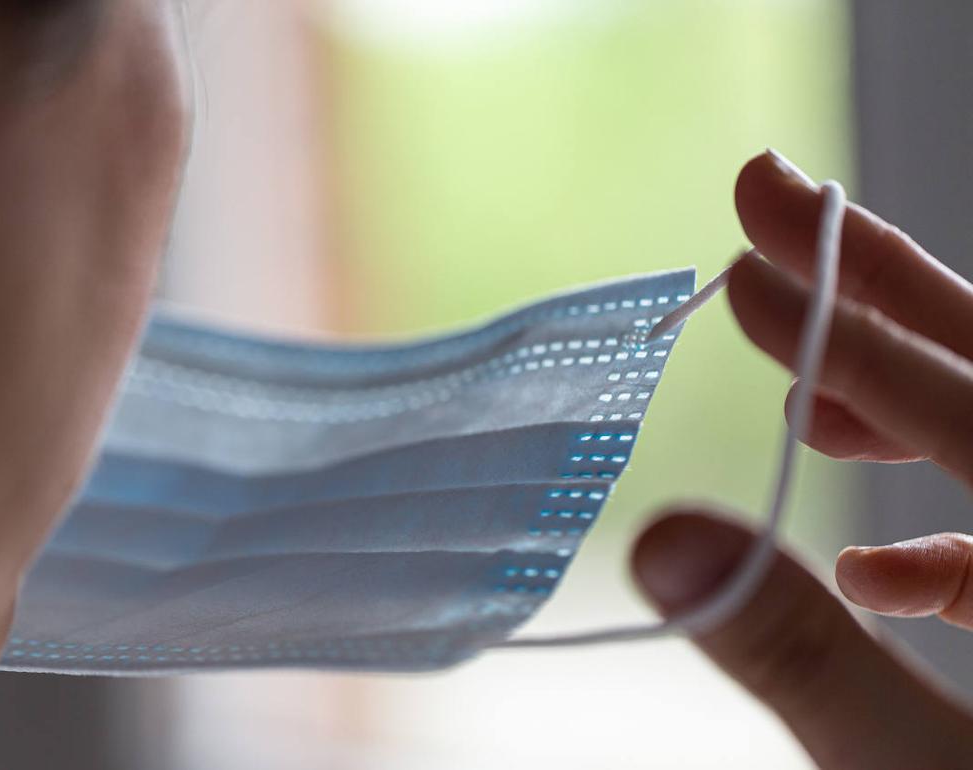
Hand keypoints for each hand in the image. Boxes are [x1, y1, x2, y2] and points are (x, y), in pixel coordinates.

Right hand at [632, 149, 972, 768]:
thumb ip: (799, 658)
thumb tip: (667, 535)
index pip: (971, 402)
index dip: (849, 313)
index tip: (751, 233)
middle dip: (882, 294)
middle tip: (769, 208)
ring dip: (909, 403)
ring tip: (797, 368)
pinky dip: (950, 533)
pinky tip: (874, 558)